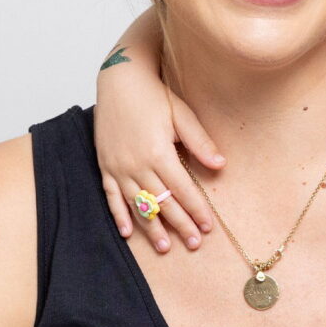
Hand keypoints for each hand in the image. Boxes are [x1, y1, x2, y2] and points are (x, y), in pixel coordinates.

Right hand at [95, 14, 225, 254]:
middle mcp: (136, 164)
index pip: (182, 190)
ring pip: (137, 205)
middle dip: (180, 224)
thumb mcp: (182, 114)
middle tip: (194, 243)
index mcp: (158, 153)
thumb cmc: (154, 94)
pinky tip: (127, 233)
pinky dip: (119, 215)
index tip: (208, 227)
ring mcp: (118, 167)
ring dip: (152, 228)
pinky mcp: (105, 165)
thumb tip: (220, 165)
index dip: (196, 210)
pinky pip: (111, 196)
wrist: (119, 79)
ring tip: (165, 247)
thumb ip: (199, 142)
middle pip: (162, 202)